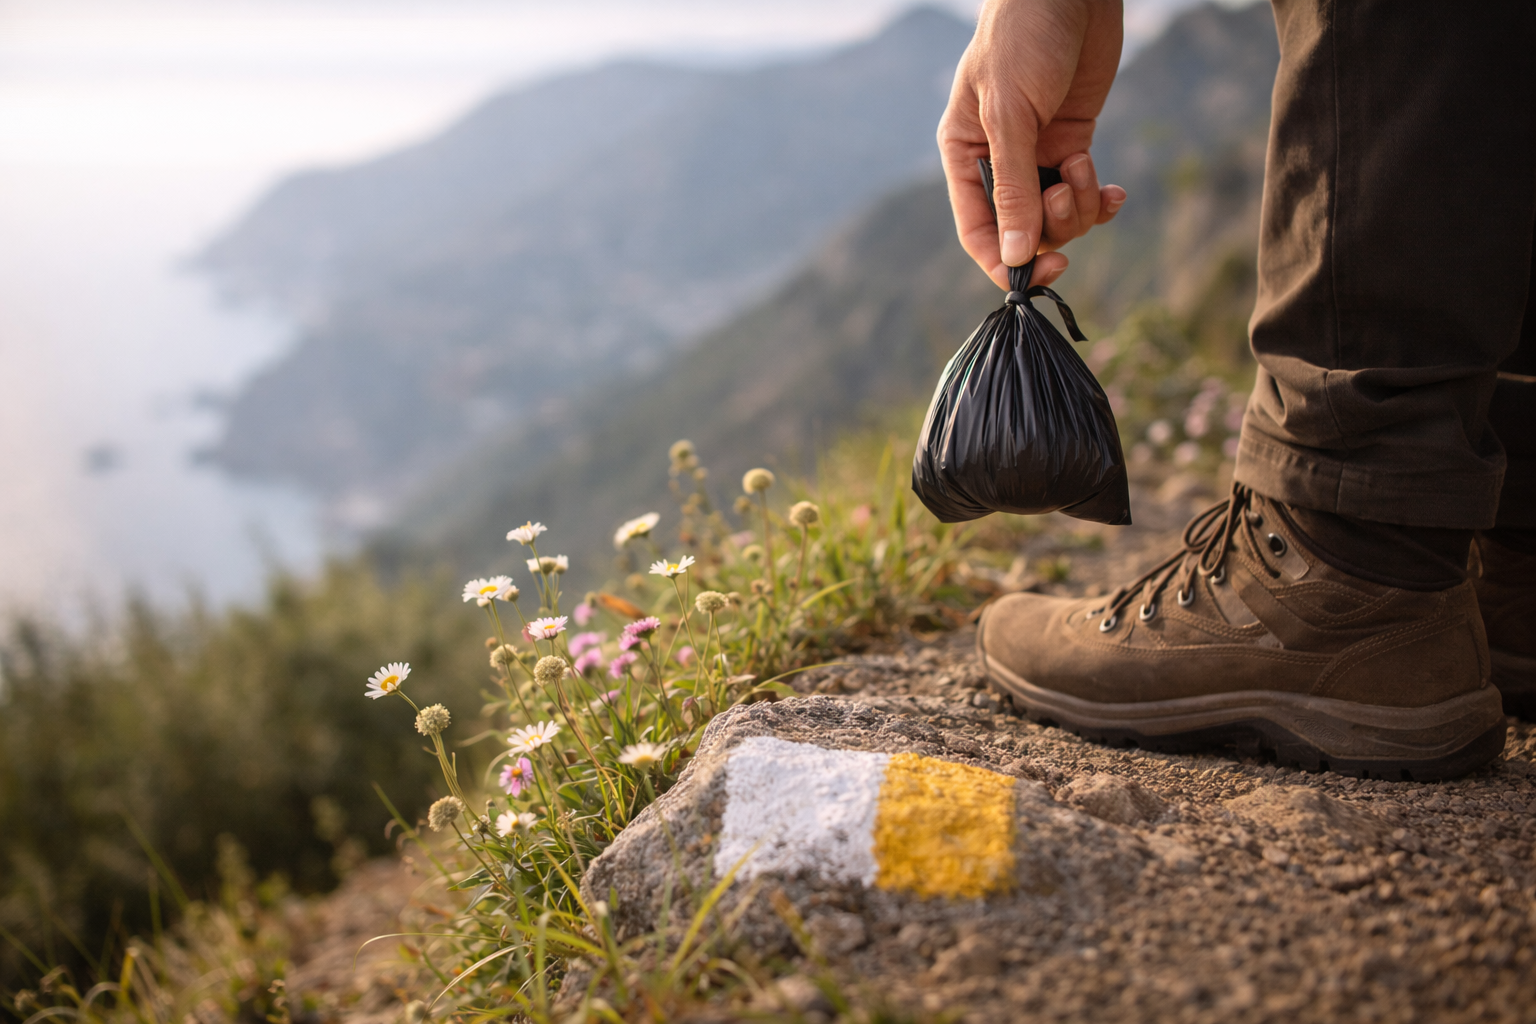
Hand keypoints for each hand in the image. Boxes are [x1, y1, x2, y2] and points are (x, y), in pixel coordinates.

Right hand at [937, 0, 1125, 288]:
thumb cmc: (1023, 39)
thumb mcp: (1011, 116)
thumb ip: (1015, 188)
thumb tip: (1017, 256)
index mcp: (964, 156)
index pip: (978, 230)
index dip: (1006, 261)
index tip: (1040, 273)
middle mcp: (998, 163)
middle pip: (1023, 230)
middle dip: (1051, 224)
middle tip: (1066, 191)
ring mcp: (1038, 155)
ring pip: (1056, 216)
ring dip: (1077, 206)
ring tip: (1084, 168)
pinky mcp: (1072, 142)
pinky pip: (1083, 193)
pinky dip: (1100, 199)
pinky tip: (1115, 192)